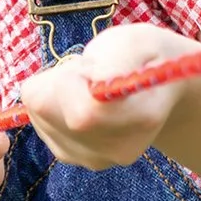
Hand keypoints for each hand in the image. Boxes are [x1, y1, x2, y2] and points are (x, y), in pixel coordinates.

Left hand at [19, 22, 200, 170]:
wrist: (159, 87)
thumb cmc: (147, 56)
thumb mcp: (137, 41)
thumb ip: (115, 59)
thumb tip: (89, 80)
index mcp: (140, 119)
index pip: (81, 112)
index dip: (73, 78)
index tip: (91, 64)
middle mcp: (115, 149)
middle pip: (49, 111)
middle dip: (58, 80)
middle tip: (91, 70)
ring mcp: (92, 159)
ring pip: (40, 115)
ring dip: (54, 91)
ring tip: (89, 85)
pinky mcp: (73, 158)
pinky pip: (41, 123)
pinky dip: (52, 105)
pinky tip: (80, 99)